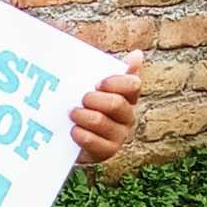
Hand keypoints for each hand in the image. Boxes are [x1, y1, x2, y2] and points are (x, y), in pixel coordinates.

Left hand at [71, 50, 143, 164]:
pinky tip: (72, 130)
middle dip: (94, 100)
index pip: (132, 85)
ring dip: (82, 116)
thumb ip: (111, 69)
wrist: (69, 135)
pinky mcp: (106, 152)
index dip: (115, 82)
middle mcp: (127, 116)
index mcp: (128, 96)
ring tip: (71, 113)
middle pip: (116, 104)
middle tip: (81, 99)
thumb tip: (138, 54)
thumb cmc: (85, 104)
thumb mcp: (94, 85)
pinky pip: (93, 142)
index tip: (97, 83)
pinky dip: (80, 134)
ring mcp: (119, 135)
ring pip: (101, 122)